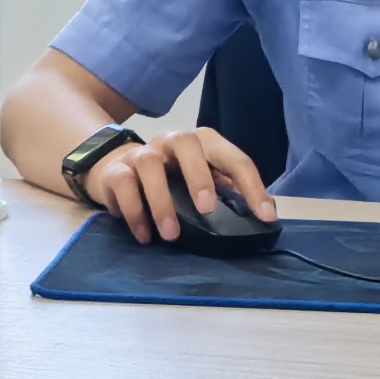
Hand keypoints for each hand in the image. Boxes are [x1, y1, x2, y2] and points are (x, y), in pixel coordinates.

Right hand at [90, 127, 275, 244]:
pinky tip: (145, 236)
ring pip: (150, 166)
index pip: (231, 157)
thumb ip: (227, 190)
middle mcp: (171, 142)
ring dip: (162, 202)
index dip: (251, 186)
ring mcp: (141, 154)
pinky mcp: (116, 171)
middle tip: (207, 210)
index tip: (265, 217)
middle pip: (186, 143)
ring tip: (171, 236)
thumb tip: (264, 211)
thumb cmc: (169, 177)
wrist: (114, 167)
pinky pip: (123, 185)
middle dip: (199, 175)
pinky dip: (134, 212)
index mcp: (201, 143)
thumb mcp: (200, 178)